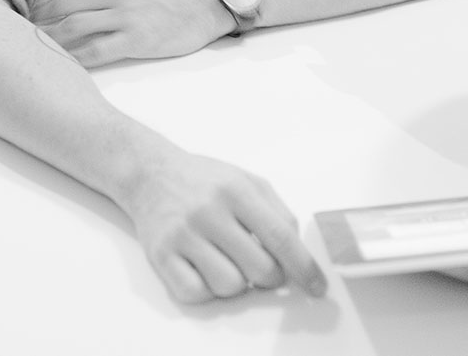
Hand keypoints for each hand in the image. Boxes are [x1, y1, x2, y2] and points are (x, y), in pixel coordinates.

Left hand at [30, 0, 230, 66]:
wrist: (207, 2)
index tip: (25, 5)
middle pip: (61, 4)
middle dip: (37, 18)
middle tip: (18, 31)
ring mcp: (123, 15)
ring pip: (72, 27)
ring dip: (48, 38)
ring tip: (31, 49)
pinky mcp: (134, 39)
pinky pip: (95, 50)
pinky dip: (73, 58)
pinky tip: (60, 64)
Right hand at [117, 149, 327, 302]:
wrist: (150, 174)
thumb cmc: (206, 182)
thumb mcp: (248, 182)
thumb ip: (278, 213)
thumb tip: (297, 254)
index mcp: (237, 190)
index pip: (280, 237)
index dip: (303, 267)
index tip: (317, 287)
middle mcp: (209, 211)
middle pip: (260, 269)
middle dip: (269, 277)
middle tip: (261, 266)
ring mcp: (183, 234)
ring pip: (229, 286)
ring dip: (236, 283)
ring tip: (227, 261)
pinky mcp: (160, 254)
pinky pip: (195, 294)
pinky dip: (206, 290)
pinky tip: (205, 269)